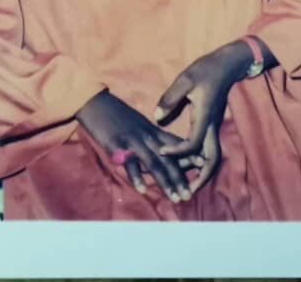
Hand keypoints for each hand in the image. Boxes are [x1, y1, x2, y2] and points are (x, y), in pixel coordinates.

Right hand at [75, 90, 200, 203]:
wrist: (97, 104)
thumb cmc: (118, 116)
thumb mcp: (140, 125)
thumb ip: (152, 139)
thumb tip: (163, 154)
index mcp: (153, 132)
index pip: (176, 146)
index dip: (190, 157)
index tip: (203, 169)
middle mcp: (148, 137)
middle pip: (168, 160)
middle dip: (179, 179)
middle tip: (189, 196)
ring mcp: (134, 141)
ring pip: (154, 164)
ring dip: (165, 182)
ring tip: (175, 198)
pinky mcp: (118, 145)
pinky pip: (130, 163)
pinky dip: (137, 176)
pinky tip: (143, 189)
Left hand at [155, 40, 255, 193]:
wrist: (227, 64)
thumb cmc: (206, 70)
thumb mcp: (185, 80)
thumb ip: (170, 98)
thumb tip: (156, 117)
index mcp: (205, 116)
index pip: (193, 144)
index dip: (177, 152)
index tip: (161, 152)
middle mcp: (212, 125)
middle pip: (212, 159)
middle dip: (201, 177)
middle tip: (187, 191)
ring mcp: (214, 126)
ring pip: (213, 156)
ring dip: (203, 172)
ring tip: (188, 184)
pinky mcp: (212, 124)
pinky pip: (208, 148)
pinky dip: (201, 160)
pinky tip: (190, 164)